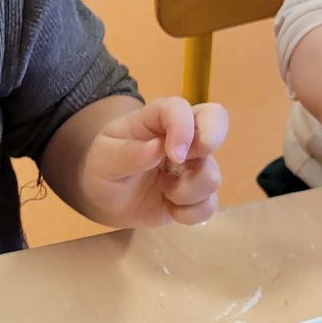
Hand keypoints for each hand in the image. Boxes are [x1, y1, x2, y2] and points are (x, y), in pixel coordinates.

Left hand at [79, 97, 227, 228]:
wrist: (108, 199)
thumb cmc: (105, 168)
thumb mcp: (105, 159)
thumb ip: (128, 154)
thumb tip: (157, 148)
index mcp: (156, 119)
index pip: (180, 109)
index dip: (183, 128)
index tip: (173, 155)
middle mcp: (182, 137)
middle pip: (216, 120)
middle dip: (211, 139)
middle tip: (184, 162)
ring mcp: (193, 165)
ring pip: (212, 174)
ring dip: (187, 191)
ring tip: (164, 192)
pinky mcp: (197, 194)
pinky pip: (209, 205)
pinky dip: (189, 213)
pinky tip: (170, 209)